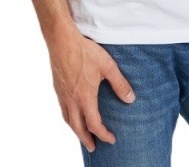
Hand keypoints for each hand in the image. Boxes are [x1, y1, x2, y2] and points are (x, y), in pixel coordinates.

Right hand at [46, 27, 136, 152]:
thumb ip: (119, 84)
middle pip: (78, 128)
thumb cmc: (85, 52)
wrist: (62, 40)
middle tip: (93, 147)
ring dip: (76, 131)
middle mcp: (72, 100)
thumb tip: (130, 99)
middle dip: (86, 140)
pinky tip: (72, 114)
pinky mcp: (58, 88)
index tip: (111, 139)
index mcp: (85, 98)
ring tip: (82, 134)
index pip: (94, 124)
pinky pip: (63, 110)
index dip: (103, 134)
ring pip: (68, 120)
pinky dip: (69, 118)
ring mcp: (62, 95)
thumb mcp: (107, 66)